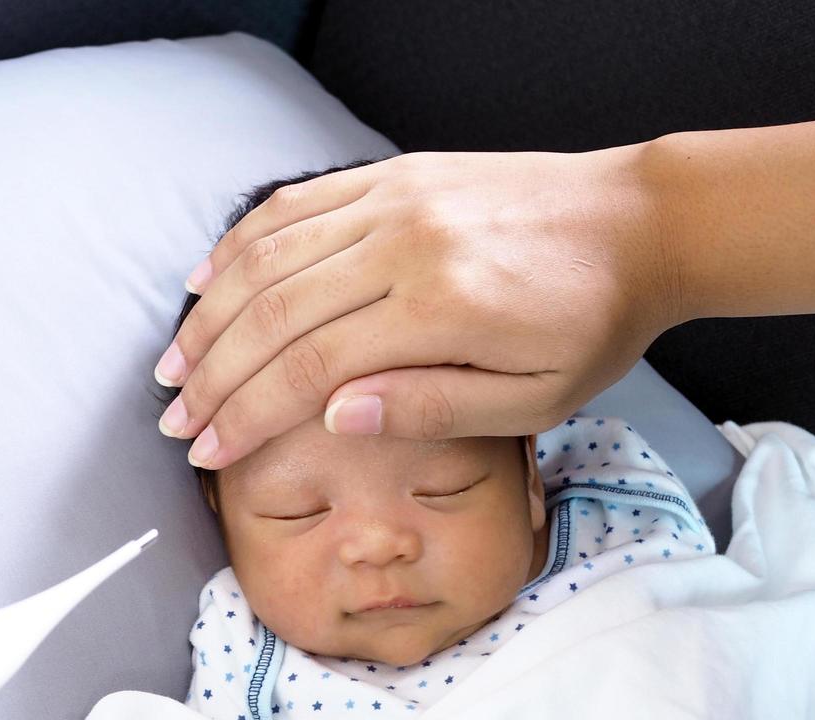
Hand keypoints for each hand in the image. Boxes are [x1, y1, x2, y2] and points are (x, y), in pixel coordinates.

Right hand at [156, 147, 683, 468]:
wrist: (639, 224)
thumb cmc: (592, 323)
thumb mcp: (533, 399)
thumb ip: (430, 409)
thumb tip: (333, 418)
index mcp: (442, 308)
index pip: (311, 366)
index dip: (247, 413)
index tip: (206, 450)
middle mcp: (405, 243)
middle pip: (275, 311)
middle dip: (213, 372)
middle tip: (175, 418)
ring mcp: (394, 199)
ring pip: (272, 254)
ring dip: (213, 313)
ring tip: (175, 363)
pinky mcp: (393, 175)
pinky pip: (296, 205)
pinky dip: (242, 244)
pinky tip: (209, 279)